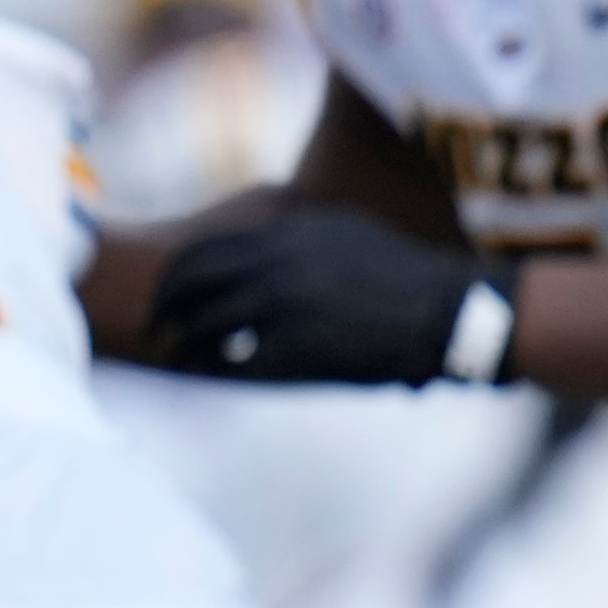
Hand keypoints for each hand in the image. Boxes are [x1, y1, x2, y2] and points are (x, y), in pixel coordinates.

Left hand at [146, 210, 494, 383]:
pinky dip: (216, 369)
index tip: (168, 293)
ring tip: (177, 356)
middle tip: (156, 328)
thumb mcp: (349, 232)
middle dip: (165, 306)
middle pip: (192, 281)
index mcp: (287, 231)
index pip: (206, 247)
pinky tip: (211, 376)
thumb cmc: (410, 277)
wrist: (451, 311)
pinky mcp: (300, 343)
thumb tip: (271, 231)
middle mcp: (277, 260)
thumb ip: (301, 232)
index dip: (176, 274)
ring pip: (207, 322)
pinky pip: (238, 360)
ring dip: (185, 342)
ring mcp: (286, 302)